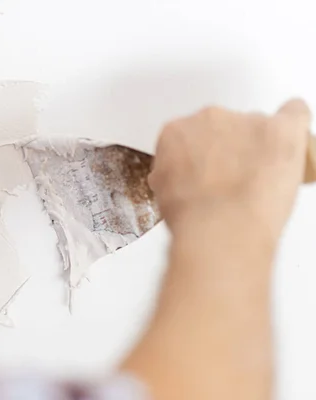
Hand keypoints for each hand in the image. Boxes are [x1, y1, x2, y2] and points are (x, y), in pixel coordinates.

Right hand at [149, 99, 310, 240]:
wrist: (220, 228)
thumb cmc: (190, 217)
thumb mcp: (163, 194)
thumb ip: (173, 174)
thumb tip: (184, 180)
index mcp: (176, 132)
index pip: (189, 135)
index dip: (198, 155)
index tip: (204, 171)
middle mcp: (208, 118)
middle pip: (222, 126)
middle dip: (228, 148)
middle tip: (232, 179)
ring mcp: (246, 121)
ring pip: (257, 125)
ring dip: (258, 146)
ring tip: (261, 180)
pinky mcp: (282, 129)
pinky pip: (294, 113)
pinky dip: (294, 128)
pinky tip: (292, 143)